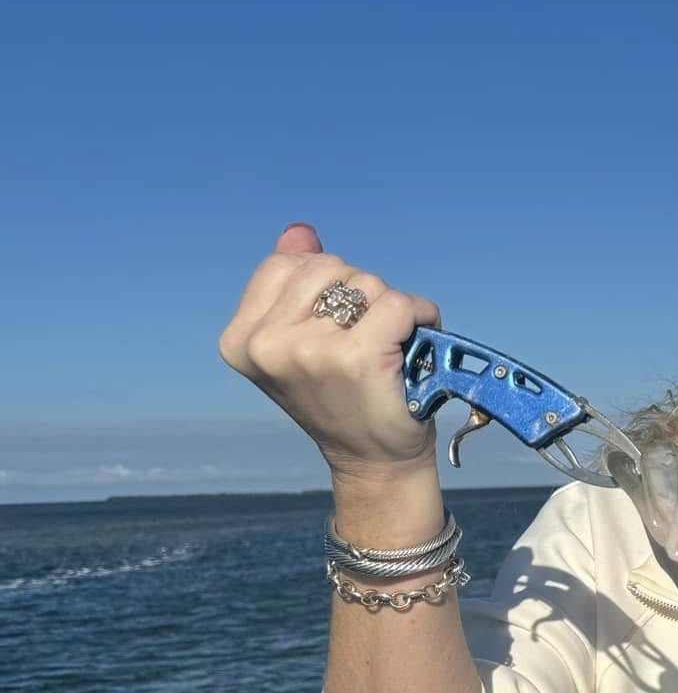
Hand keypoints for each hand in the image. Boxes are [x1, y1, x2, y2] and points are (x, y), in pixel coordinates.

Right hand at [217, 224, 443, 484]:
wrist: (373, 461)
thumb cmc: (343, 397)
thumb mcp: (304, 339)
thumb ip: (295, 283)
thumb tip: (299, 231)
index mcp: (241, 339)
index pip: (283, 265)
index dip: (324, 284)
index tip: (335, 326)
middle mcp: (266, 345)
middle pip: (327, 267)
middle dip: (358, 292)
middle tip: (367, 338)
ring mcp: (309, 350)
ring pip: (364, 283)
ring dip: (389, 306)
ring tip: (389, 346)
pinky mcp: (357, 356)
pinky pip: (398, 303)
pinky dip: (421, 315)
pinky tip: (417, 343)